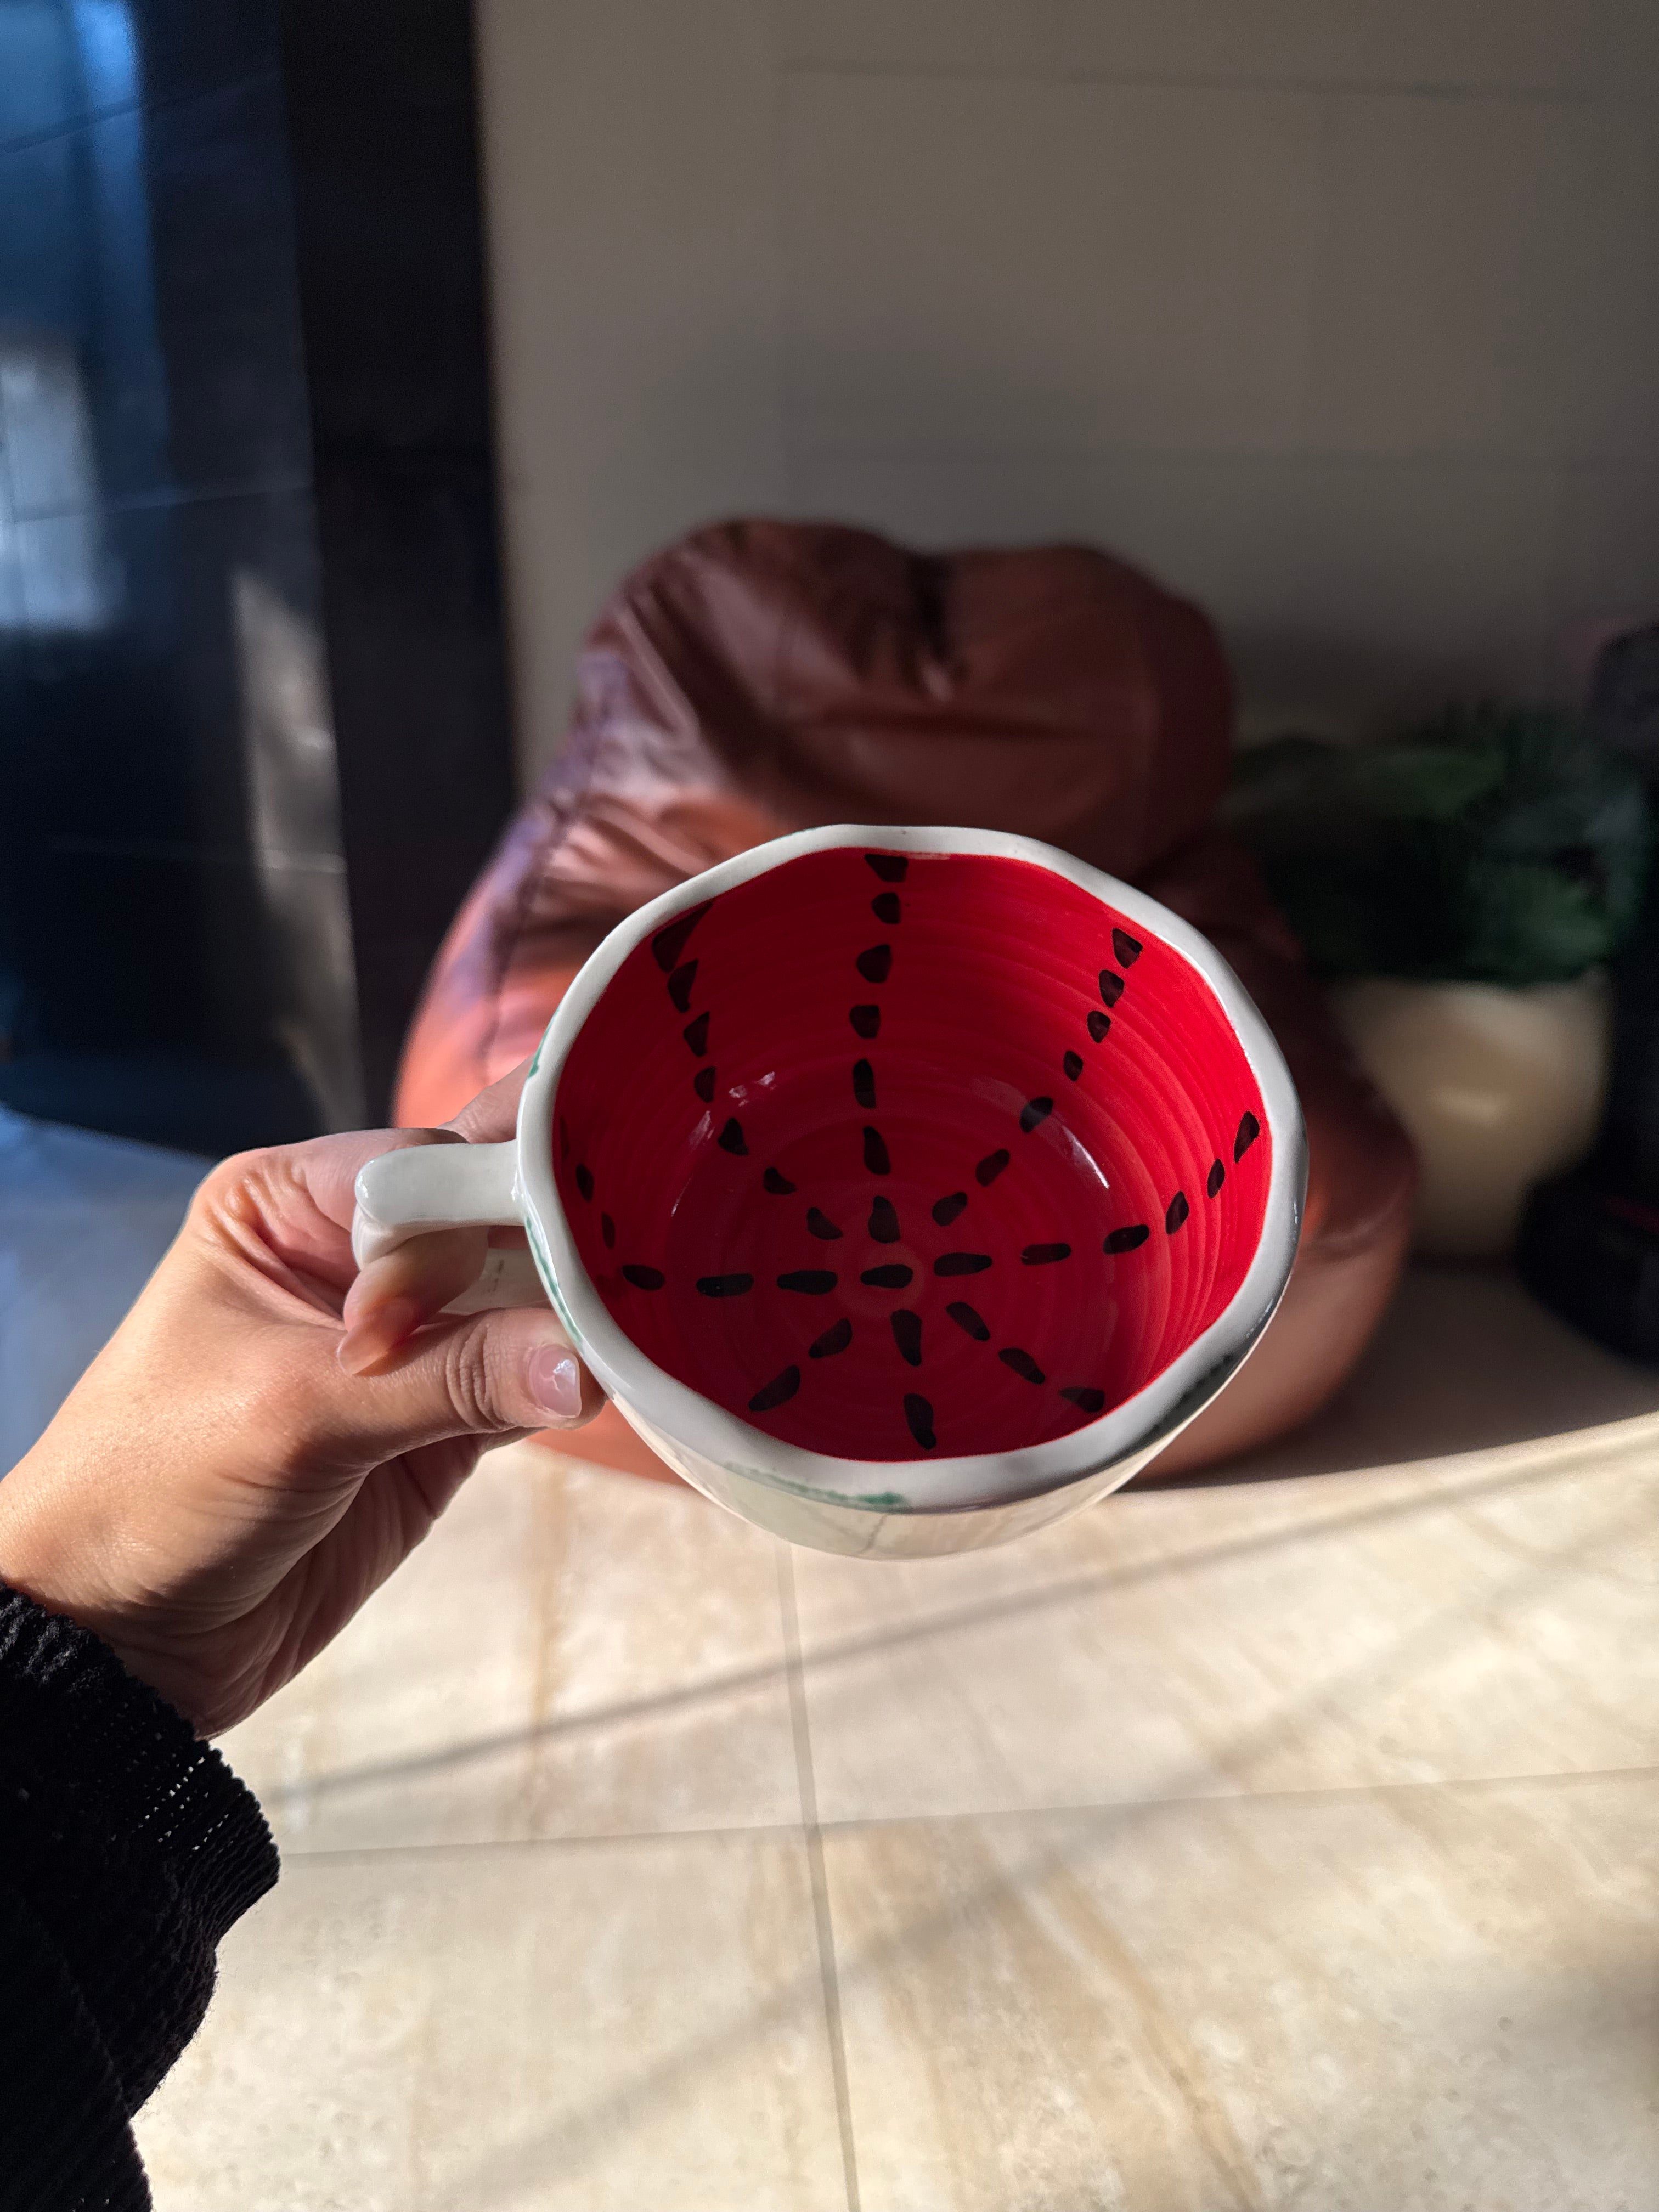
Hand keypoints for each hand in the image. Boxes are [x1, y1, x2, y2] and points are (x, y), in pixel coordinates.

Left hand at [0, 1063, 600, 1734]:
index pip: (430, 1165)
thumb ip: (448, 1377)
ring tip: (661, 1314)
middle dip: (567, 1233)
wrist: (125, 1639)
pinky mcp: (446, 1417)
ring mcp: (410, 1336)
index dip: (492, 1205)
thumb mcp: (295, 1414)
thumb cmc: (150, 1491)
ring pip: (528, 1292)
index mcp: (290, 1201)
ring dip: (587, 1309)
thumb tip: (582, 1361)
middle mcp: (356, 1251)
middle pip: (491, 1211)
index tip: (555, 1252)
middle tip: (652, 1253)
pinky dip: (580, 1379)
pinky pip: (536, 1376)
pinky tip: (636, 1371)